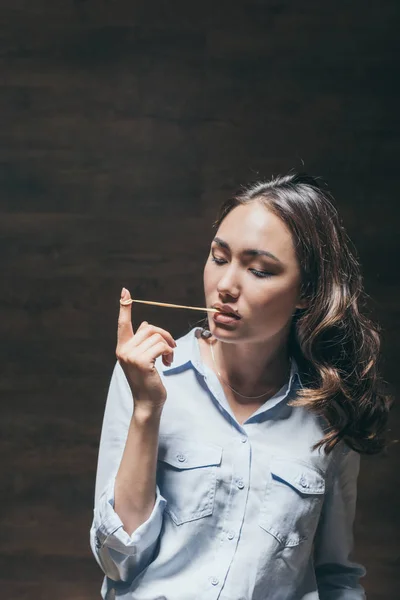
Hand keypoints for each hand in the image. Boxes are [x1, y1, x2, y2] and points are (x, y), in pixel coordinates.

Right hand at [116, 287, 175, 413]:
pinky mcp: (142, 361)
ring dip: (169, 346)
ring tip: (168, 359)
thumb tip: (144, 324)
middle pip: (149, 328)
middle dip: (164, 336)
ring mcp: (131, 355)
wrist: (148, 403)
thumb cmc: (148, 381)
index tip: (125, 292)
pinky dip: (169, 353)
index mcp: (122, 347)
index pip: (123, 324)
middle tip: (170, 350)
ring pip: (157, 337)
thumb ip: (142, 342)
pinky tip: (167, 364)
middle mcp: (123, 350)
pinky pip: (162, 346)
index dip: (125, 307)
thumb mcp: (143, 359)